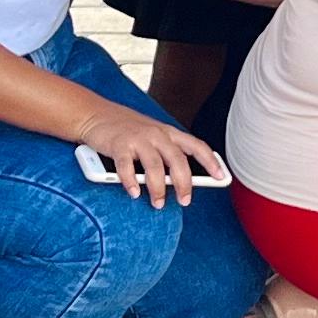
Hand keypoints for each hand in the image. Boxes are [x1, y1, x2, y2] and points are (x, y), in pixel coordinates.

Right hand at [78, 100, 221, 207]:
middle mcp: (157, 134)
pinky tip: (134, 192)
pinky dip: (131, 182)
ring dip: (158, 188)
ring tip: (158, 203)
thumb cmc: (127, 130)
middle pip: (178, 160)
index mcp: (168, 132)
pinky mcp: (118, 145)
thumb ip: (164, 154)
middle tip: (185, 201)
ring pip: (155, 166)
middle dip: (184, 183)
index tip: (221, 177)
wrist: (95, 114)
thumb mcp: (152, 137)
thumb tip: (178, 182)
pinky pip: (126, 167)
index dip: (211, 162)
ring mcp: (138, 139)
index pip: (196, 146)